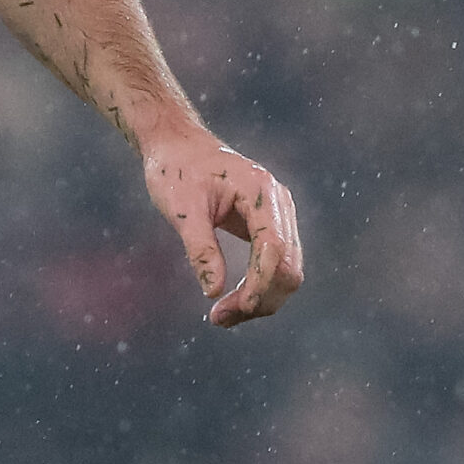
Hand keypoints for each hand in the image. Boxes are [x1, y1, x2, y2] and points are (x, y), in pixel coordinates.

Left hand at [143, 134, 304, 326]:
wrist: (176, 144)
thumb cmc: (175, 170)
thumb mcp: (182, 210)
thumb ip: (200, 248)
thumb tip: (214, 292)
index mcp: (261, 192)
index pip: (274, 248)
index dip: (260, 284)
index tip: (234, 309)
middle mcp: (279, 203)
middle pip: (288, 267)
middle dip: (259, 299)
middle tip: (218, 319)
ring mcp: (278, 215)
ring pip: (286, 272)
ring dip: (260, 300)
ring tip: (221, 317)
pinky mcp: (270, 225)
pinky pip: (275, 264)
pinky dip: (259, 288)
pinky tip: (233, 302)